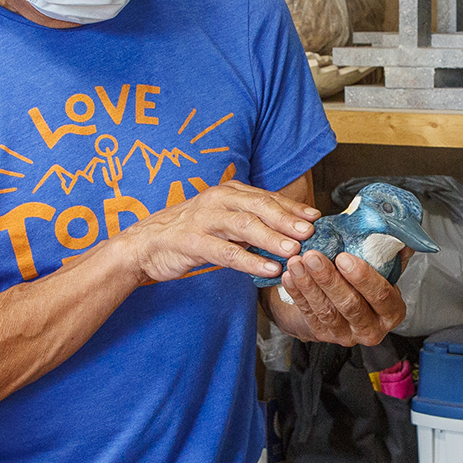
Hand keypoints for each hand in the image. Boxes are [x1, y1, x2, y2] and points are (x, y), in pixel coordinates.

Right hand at [110, 180, 316, 283]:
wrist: (146, 243)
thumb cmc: (191, 232)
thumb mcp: (224, 220)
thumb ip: (252, 222)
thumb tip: (291, 230)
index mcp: (229, 192)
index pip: (267, 198)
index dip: (292, 208)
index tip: (316, 218)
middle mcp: (218, 200)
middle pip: (259, 207)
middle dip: (287, 219)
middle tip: (310, 232)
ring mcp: (204, 219)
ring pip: (244, 226)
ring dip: (271, 238)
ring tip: (294, 250)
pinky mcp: (193, 242)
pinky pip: (226, 252)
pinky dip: (250, 261)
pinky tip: (269, 270)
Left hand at [276, 250, 406, 346]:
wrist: (345, 302)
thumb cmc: (366, 281)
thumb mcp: (384, 268)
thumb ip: (391, 252)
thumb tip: (397, 228)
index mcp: (392, 311)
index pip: (381, 295)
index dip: (363, 277)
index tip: (343, 257)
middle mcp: (372, 328)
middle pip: (351, 305)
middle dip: (330, 279)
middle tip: (314, 256)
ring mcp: (345, 334)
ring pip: (326, 311)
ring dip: (309, 285)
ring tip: (297, 262)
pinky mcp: (322, 334)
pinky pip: (308, 314)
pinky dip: (298, 294)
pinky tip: (290, 276)